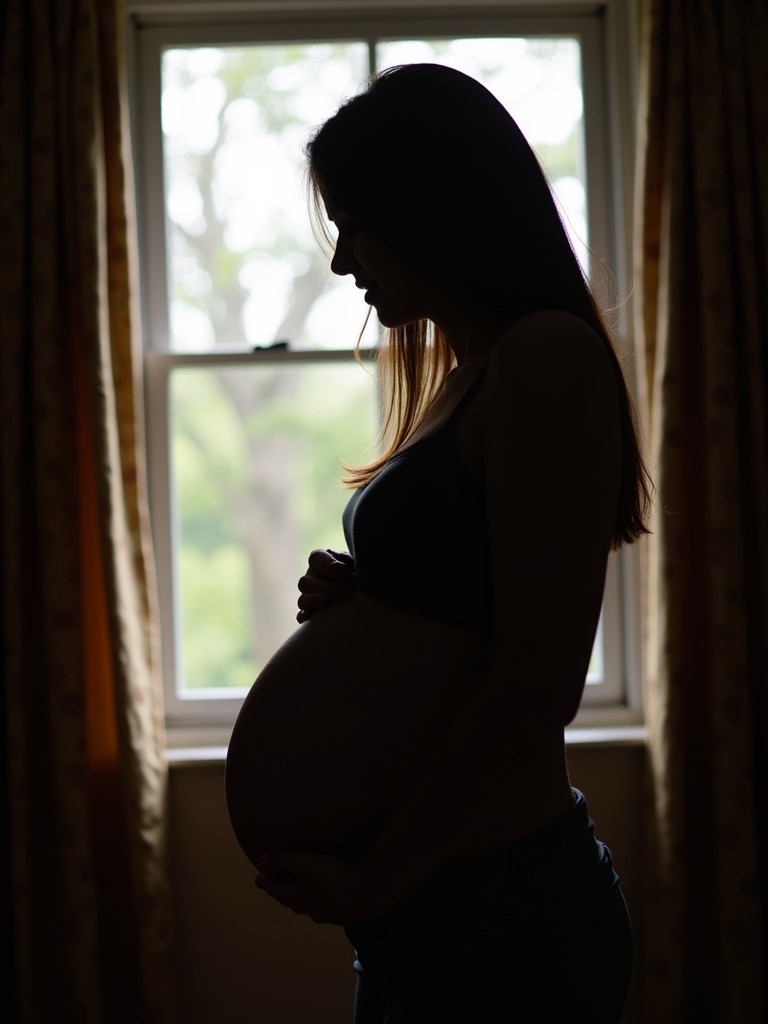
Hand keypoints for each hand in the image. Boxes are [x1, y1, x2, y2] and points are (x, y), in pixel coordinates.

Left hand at [254, 850, 387, 924]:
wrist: (359, 894)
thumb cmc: (327, 876)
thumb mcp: (301, 862)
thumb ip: (281, 859)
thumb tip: (262, 859)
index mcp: (294, 897)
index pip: (275, 889)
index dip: (265, 882)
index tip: (257, 879)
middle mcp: (307, 909)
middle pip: (290, 900)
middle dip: (282, 892)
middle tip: (276, 887)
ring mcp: (324, 914)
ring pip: (307, 907)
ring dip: (301, 899)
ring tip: (301, 893)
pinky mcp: (340, 915)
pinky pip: (324, 908)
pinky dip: (320, 902)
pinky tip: (327, 900)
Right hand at [296, 548, 354, 621]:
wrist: (364, 591)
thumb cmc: (359, 573)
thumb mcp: (356, 563)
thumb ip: (347, 562)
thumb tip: (339, 571)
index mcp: (322, 560)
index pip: (315, 558)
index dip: (327, 565)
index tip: (345, 573)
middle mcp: (312, 577)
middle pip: (305, 582)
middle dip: (326, 587)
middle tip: (346, 591)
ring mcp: (309, 595)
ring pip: (302, 599)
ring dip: (313, 600)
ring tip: (326, 602)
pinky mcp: (312, 610)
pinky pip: (302, 614)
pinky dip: (304, 615)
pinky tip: (308, 617)